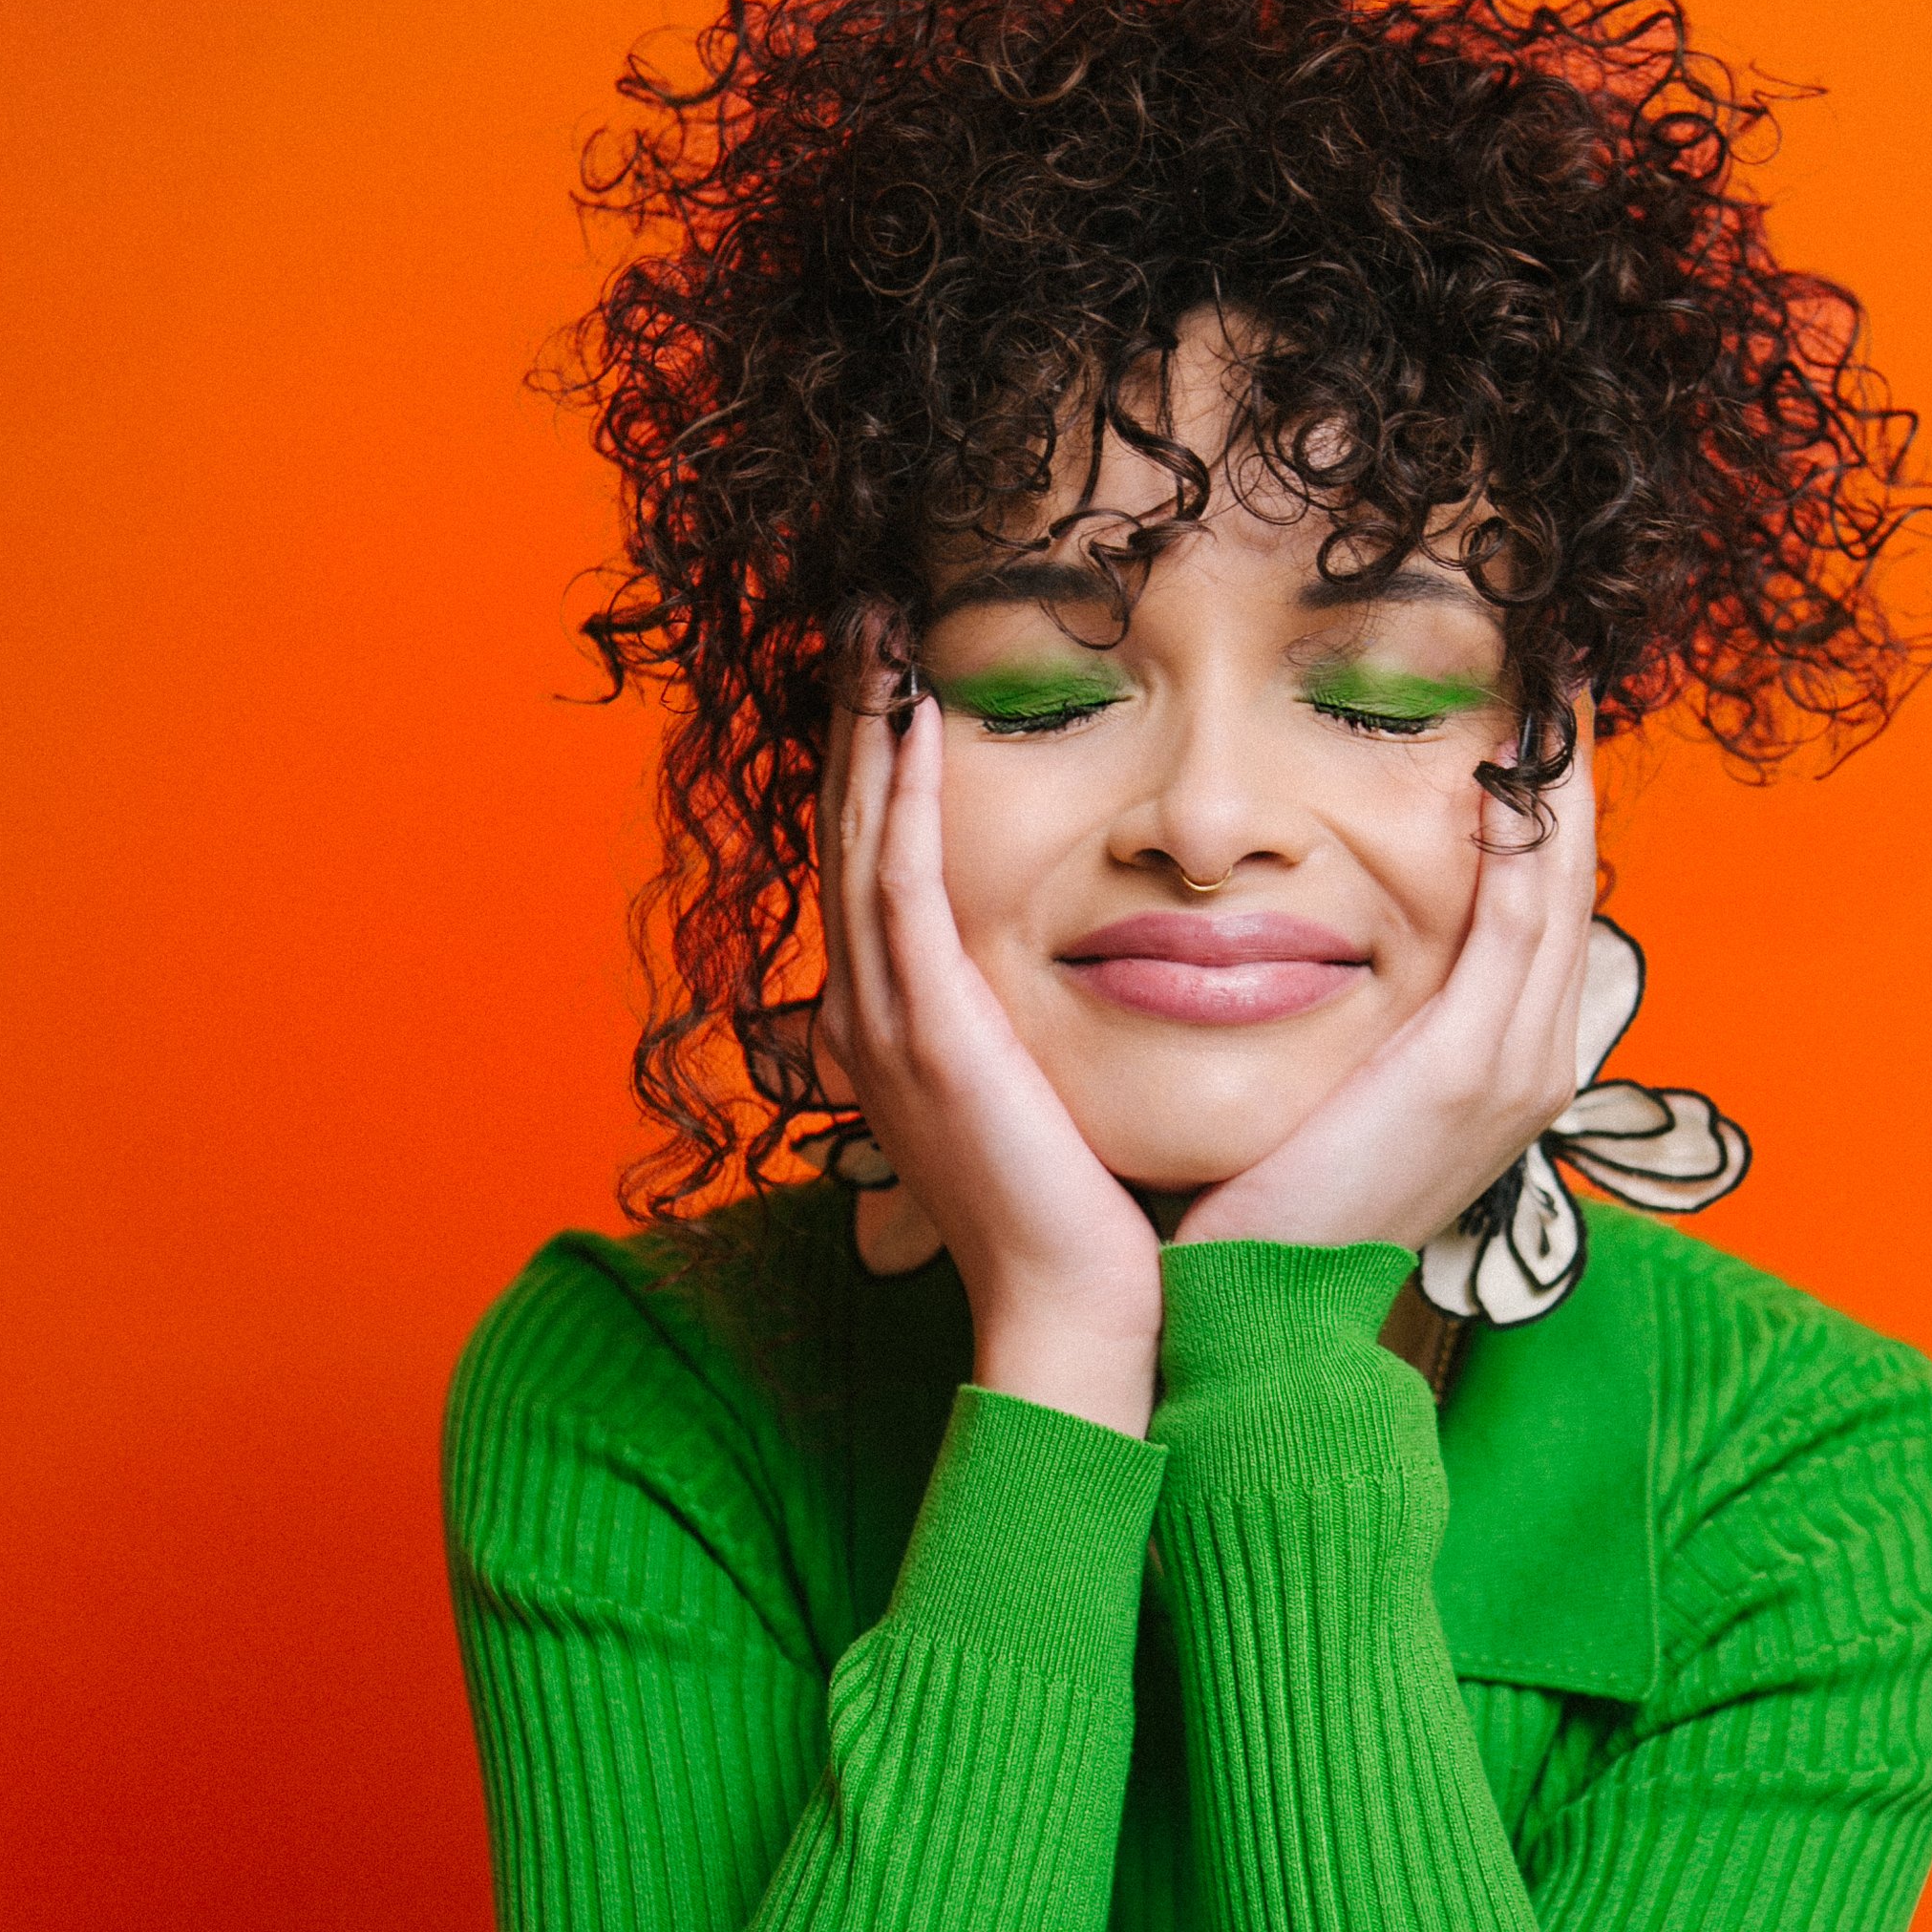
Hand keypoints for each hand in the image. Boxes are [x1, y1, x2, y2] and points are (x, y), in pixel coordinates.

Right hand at [816, 666, 1163, 1435]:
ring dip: (866, 728)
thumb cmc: (1084, 1221)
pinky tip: (916, 716)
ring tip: (880, 632)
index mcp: (900, 1029)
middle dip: (853, 718)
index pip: (873, 864)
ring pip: (860, 839)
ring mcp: (892, 1024)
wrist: (1075, 1315)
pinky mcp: (932, 1033)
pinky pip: (902, 887)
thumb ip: (1039, 1032)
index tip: (893, 675)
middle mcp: (874, 1017)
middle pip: (846, 830)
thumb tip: (1081, 982)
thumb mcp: (1045, 1102)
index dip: (872, 764)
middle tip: (867, 616)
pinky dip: (901, 797)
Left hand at [1173, 725, 1598, 1258]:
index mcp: (1505, 1065)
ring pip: (1557, 892)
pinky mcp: (1468, 1068)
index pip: (1543, 911)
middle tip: (1549, 672)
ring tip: (1542, 686)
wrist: (1264, 1310)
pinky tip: (1506, 768)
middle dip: (1566, 777)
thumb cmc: (1276, 1204)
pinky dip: (1521, 841)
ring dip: (1556, 786)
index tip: (1523, 724)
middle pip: (1569, 887)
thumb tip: (1320, 943)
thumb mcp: (1336, 1093)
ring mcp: (1513, 1068)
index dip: (1545, 814)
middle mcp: (1534, 1061)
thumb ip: (1359, 1021)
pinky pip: (1514, 923)